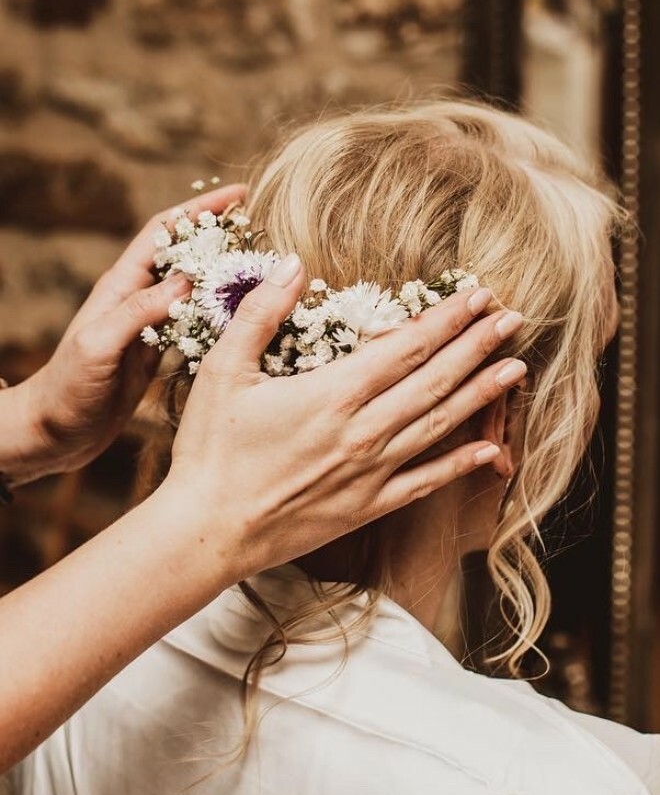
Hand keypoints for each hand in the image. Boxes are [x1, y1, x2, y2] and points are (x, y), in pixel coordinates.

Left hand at [12, 185, 245, 479]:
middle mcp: (138, 298)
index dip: (201, 209)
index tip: (240, 195)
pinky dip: (220, 318)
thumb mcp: (99, 345)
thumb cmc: (66, 389)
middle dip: (222, 238)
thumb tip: (188, 281)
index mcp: (122, 285)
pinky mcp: (157, 352)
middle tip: (265, 234)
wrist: (52, 432)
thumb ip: (139, 311)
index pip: (166, 231)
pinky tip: (246, 320)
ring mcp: (150, 325)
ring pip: (195, 290)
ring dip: (226, 278)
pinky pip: (196, 325)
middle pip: (187, 255)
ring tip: (264, 273)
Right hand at [160, 254, 526, 583]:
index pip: (406, 346)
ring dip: (480, 393)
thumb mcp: (222, 369)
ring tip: (516, 368)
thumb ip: (260, 313)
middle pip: (434, 379)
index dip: (447, 319)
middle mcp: (363, 431)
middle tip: (513, 318)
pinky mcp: (367, 507)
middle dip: (477, 345)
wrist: (207, 530)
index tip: (478, 296)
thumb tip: (292, 264)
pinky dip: (461, 464)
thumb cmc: (211, 450)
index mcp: (332, 393)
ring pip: (439, 425)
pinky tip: (492, 449)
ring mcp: (371, 473)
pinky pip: (426, 481)